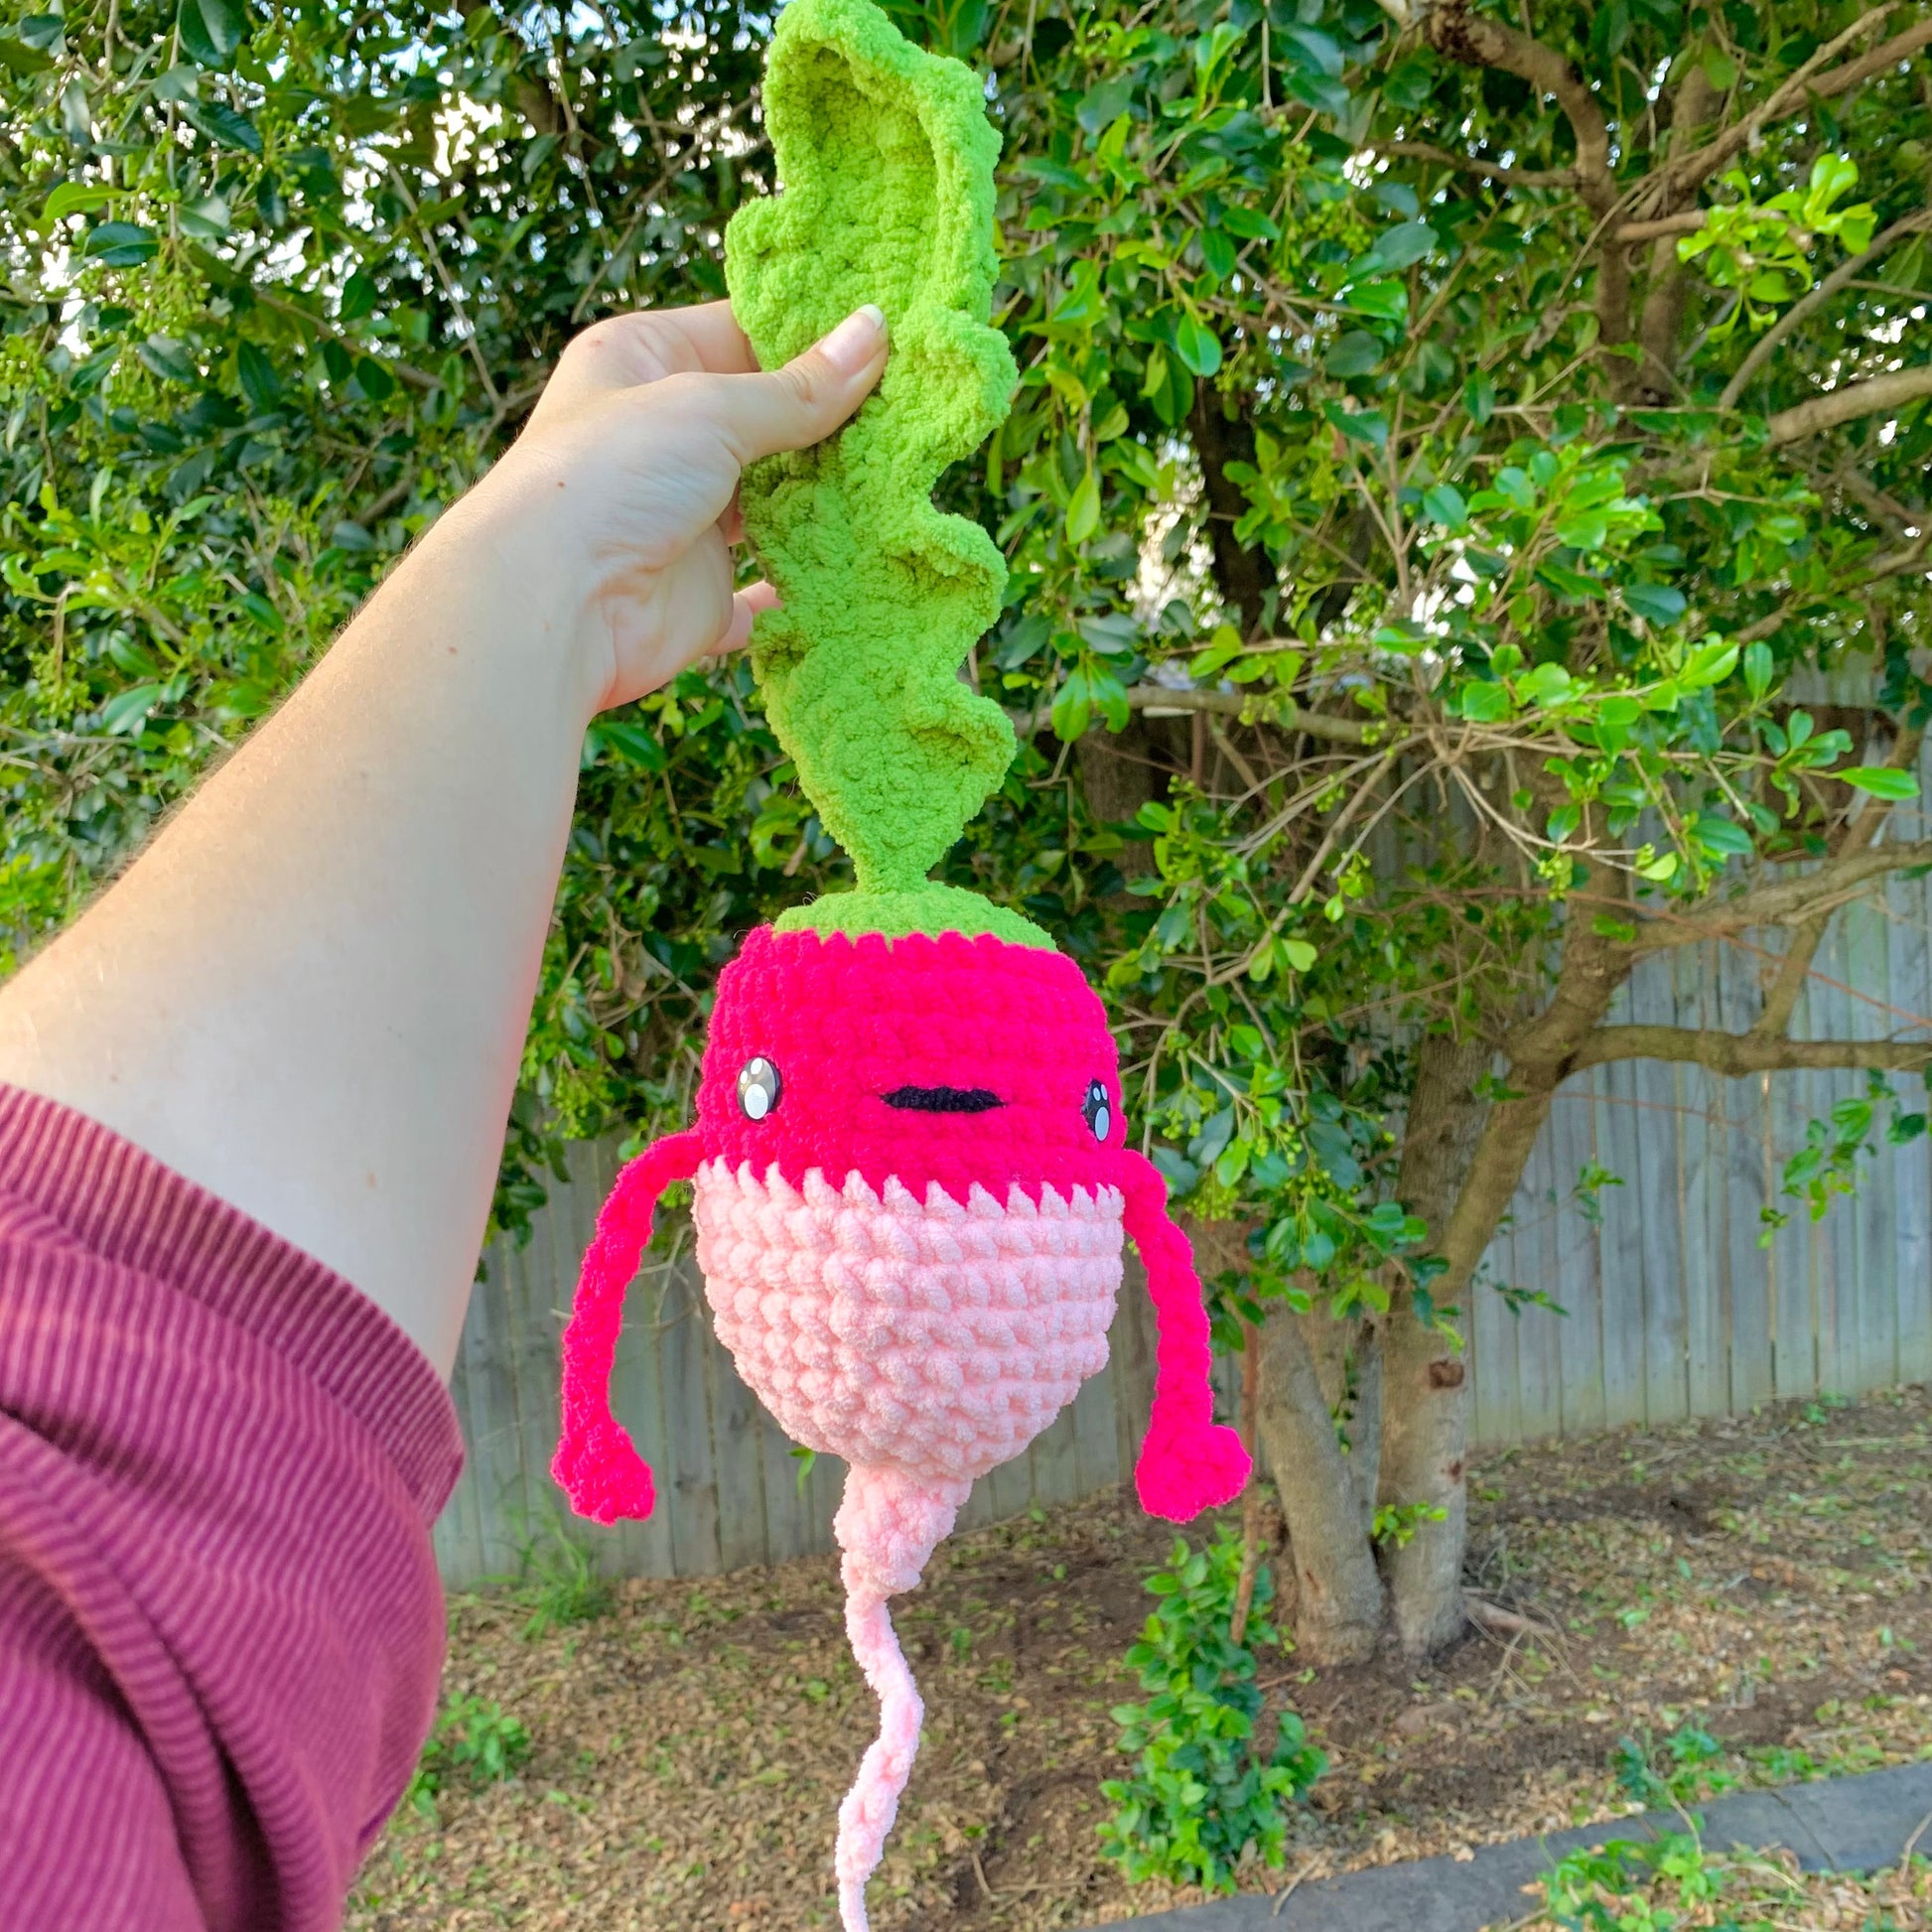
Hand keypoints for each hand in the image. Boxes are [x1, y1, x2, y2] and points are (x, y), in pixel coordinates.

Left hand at [459, 299, 888, 713]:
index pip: (741, 332)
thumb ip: (798, 387)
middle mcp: (663, 436)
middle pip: (765, 419)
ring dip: (828, 495)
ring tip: (905, 474)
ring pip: (775, 499)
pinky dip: (807, 580)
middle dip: (832, 420)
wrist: (559, 606)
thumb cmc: (610, 476)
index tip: (891, 333)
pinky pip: (769, 586)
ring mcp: (686, 517)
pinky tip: (861, 559)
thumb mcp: (709, 407)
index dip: (812, 335)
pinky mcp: (705, 590)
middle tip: (914, 406)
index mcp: (643, 363)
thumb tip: (877, 332)